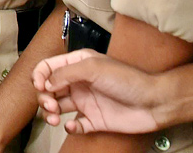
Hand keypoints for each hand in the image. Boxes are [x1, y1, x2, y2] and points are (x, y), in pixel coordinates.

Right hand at [33, 50, 168, 134]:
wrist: (153, 103)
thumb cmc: (128, 80)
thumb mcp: (93, 68)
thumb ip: (66, 73)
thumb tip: (46, 82)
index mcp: (78, 65)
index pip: (49, 67)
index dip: (39, 75)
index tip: (39, 86)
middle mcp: (79, 83)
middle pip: (49, 89)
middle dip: (44, 97)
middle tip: (50, 106)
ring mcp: (86, 102)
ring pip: (58, 108)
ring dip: (50, 113)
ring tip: (55, 118)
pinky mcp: (94, 120)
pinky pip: (74, 125)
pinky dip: (69, 127)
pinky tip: (72, 125)